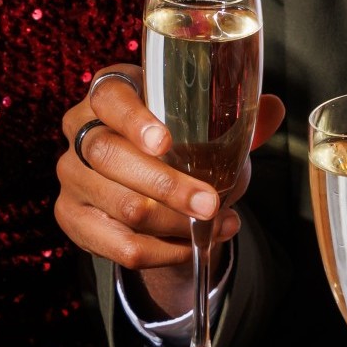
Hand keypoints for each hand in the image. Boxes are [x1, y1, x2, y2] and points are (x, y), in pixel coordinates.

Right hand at [52, 64, 284, 312]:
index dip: (134, 120)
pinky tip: (192, 246)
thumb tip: (274, 109)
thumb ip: (236, 119)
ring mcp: (71, 176)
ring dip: (176, 223)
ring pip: (122, 207)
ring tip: (218, 224)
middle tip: (211, 203)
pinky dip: (164, 251)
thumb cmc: (175, 141)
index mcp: (108, 94)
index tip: (165, 143)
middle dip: (167, 186)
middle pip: (112, 158)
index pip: (109, 98)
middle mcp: (80, 131)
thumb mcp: (201, 125)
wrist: (142, 182)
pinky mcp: (72, 216)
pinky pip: (121, 245)